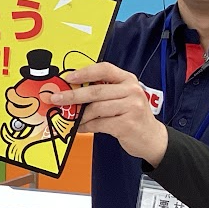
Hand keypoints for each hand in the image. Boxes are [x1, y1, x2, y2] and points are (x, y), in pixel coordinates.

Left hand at [45, 62, 168, 166]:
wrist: (152, 138)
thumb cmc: (133, 116)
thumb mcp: (122, 98)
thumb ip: (103, 92)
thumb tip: (72, 92)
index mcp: (128, 79)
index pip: (104, 69)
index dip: (84, 72)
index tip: (68, 78)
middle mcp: (131, 91)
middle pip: (96, 90)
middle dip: (72, 95)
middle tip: (56, 98)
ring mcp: (131, 107)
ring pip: (96, 109)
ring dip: (79, 115)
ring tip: (69, 118)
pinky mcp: (127, 124)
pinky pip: (99, 124)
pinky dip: (86, 126)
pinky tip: (80, 128)